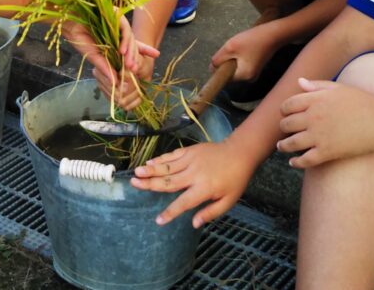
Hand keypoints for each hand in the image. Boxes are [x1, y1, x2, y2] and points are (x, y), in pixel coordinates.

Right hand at [63, 16, 158, 110]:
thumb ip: (105, 67)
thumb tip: (116, 83)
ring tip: (129, 65)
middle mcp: (118, 31)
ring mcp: (118, 23)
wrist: (69, 21)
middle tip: (135, 71)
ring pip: (130, 39)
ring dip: (130, 53)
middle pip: (133, 45)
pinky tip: (122, 51)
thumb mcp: (94, 56)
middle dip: (134, 58)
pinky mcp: (116, 16)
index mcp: (115, 39)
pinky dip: (124, 41)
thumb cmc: (79, 38)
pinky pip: (124, 30)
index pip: (132, 46)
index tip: (156, 54)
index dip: (145, 50)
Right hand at [131, 139, 253, 227]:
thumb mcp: (228, 201)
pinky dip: (160, 159)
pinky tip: (150, 161)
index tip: (158, 220)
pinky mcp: (190, 150)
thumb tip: (193, 224)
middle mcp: (194, 174)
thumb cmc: (235, 180)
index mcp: (204, 188)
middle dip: (150, 183)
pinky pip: (172, 155)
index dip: (171, 212)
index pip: (183, 203)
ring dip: (151, 169)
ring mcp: (191, 160)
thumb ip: (211, 213)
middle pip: (169, 181)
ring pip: (167, 166)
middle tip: (134, 183)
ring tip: (136, 172)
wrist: (239, 153)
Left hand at [210, 20, 283, 81]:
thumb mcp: (230, 47)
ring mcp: (253, 73)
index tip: (224, 54)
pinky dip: (238, 56)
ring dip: (232, 57)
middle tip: (233, 48)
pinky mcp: (255, 67)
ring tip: (240, 46)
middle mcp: (249, 78)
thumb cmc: (252, 40)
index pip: (224, 77)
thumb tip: (211, 68)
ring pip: (234, 67)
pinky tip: (244, 47)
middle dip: (227, 60)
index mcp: (244, 76)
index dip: (219, 66)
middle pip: (229, 72)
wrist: (273, 33)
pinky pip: (240, 63)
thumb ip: (218, 60)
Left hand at [277, 78, 373, 167]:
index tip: (286, 115)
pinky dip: (296, 162)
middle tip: (284, 131)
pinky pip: (304, 160)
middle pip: (286, 124)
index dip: (284, 111)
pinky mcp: (327, 152)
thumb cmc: (364, 102)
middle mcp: (313, 117)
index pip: (287, 105)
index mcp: (316, 99)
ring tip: (282, 147)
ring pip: (290, 143)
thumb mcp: (340, 88)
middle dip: (284, 128)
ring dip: (283, 146)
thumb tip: (299, 82)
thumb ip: (317, 85)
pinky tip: (293, 162)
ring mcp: (319, 135)